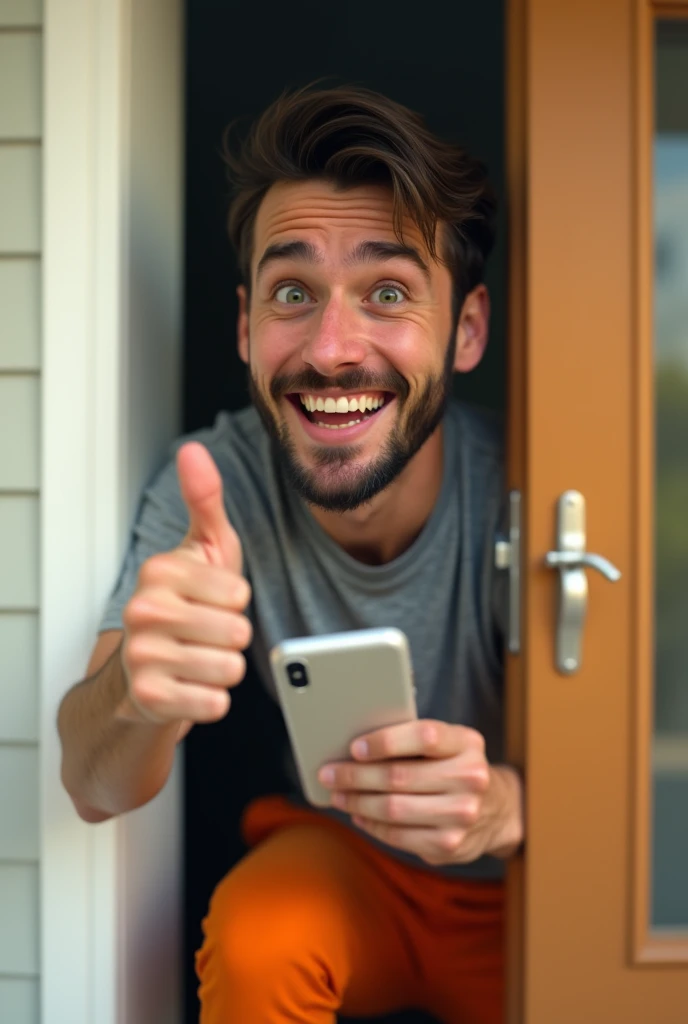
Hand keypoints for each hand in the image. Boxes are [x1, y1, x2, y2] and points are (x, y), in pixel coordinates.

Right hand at [119, 443, 251, 726]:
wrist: (143, 671)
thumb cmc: (186, 603)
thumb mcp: (201, 548)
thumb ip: (204, 500)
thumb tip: (194, 450)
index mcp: (159, 571)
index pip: (238, 593)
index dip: (235, 602)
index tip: (211, 602)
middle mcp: (143, 611)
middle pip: (237, 632)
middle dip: (231, 638)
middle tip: (204, 634)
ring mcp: (142, 657)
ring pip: (229, 668)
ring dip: (224, 669)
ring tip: (198, 659)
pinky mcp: (149, 699)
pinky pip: (215, 702)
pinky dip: (212, 699)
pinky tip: (190, 686)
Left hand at [318, 720, 523, 865]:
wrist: (499, 810)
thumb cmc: (457, 767)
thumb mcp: (450, 744)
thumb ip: (415, 740)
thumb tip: (357, 746)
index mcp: (467, 744)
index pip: (423, 736)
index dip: (385, 741)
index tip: (354, 747)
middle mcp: (470, 779)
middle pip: (399, 776)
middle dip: (355, 775)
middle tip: (329, 773)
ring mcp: (462, 815)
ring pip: (393, 809)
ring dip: (357, 802)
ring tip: (337, 794)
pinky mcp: (450, 845)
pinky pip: (397, 835)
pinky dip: (371, 824)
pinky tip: (358, 814)